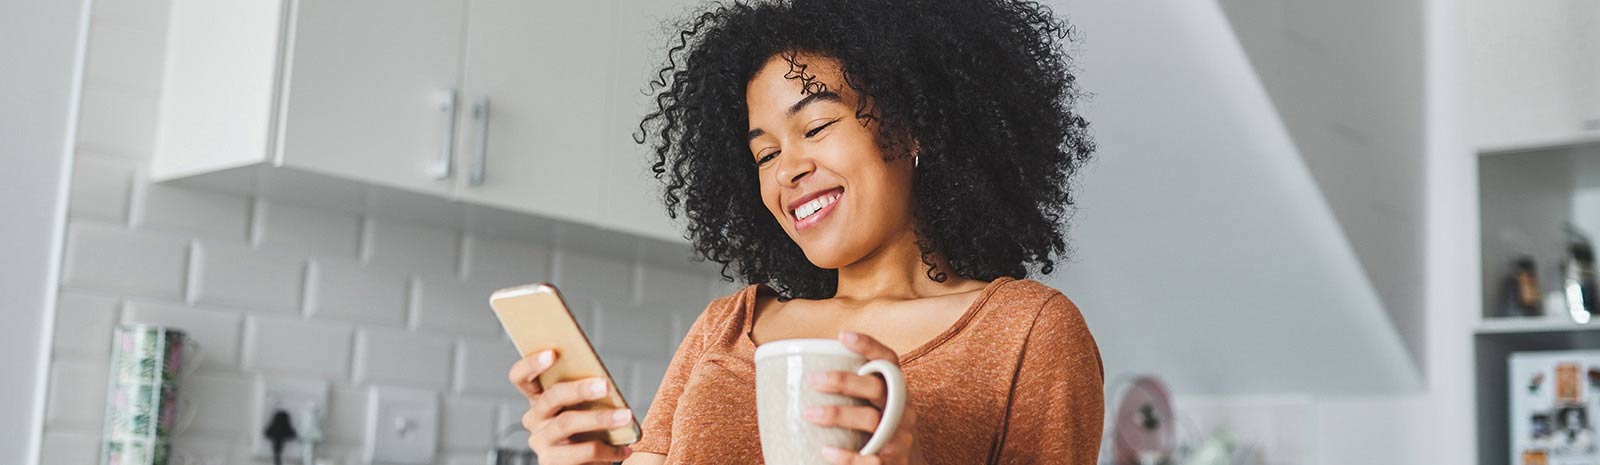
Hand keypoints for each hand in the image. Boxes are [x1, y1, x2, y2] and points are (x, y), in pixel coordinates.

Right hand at [507, 350, 634, 464]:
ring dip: (600, 418)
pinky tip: (624, 448)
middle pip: (551, 397)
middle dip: (579, 389)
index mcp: (539, 400)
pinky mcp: (551, 463)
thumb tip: (602, 381)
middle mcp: (534, 419)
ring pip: (567, 423)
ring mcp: (541, 442)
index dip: (531, 364)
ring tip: (626, 416)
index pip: (521, 378)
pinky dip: (608, 449)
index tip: (552, 353)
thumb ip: (584, 394)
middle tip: (605, 385)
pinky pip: (582, 451)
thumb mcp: (584, 409)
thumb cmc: (587, 433)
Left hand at [806, 331, 925, 464]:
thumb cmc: (879, 429)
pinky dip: (847, 456)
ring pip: (872, 419)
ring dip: (838, 414)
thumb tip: (797, 376)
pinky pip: (871, 458)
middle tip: (812, 380)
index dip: (869, 345)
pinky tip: (826, 451)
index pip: (888, 360)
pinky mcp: (895, 461)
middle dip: (844, 381)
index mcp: (896, 389)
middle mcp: (902, 408)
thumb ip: (854, 391)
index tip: (842, 335)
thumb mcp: (876, 406)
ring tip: (809, 414)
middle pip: (877, 388)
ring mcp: (900, 435)